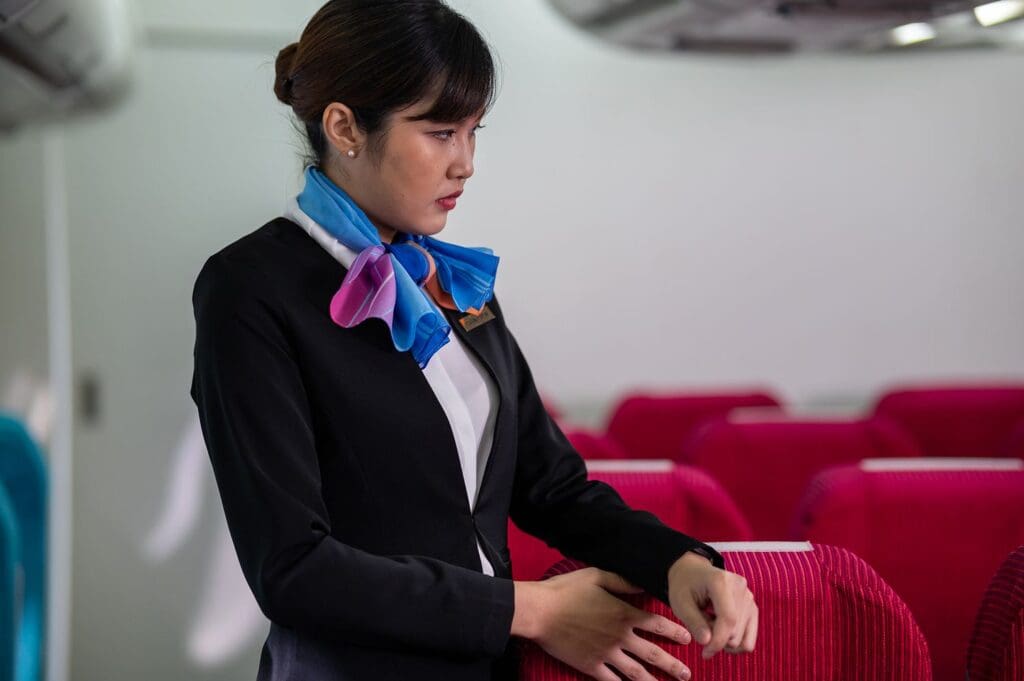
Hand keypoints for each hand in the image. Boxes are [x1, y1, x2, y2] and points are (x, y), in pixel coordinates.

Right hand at [513, 567, 693, 680]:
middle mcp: (620, 636)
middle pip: (653, 654)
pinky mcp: (591, 666)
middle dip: (673, 665)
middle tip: (687, 674)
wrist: (540, 611)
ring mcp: (606, 654)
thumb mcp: (596, 576)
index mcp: (623, 613)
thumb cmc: (566, 590)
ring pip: (637, 672)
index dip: (675, 632)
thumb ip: (622, 581)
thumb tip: (643, 585)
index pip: (657, 625)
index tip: (688, 639)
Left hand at [667, 552, 757, 660]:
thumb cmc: (684, 586)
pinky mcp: (752, 606)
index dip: (717, 642)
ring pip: (744, 638)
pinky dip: (736, 641)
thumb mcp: (680, 603)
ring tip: (710, 628)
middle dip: (717, 640)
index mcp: (721, 581)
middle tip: (701, 630)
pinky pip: (750, 636)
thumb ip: (693, 622)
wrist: (693, 571)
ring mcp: (749, 596)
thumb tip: (708, 642)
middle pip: (736, 631)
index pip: (728, 619)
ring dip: (725, 641)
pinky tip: (721, 633)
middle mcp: (740, 586)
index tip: (704, 653)